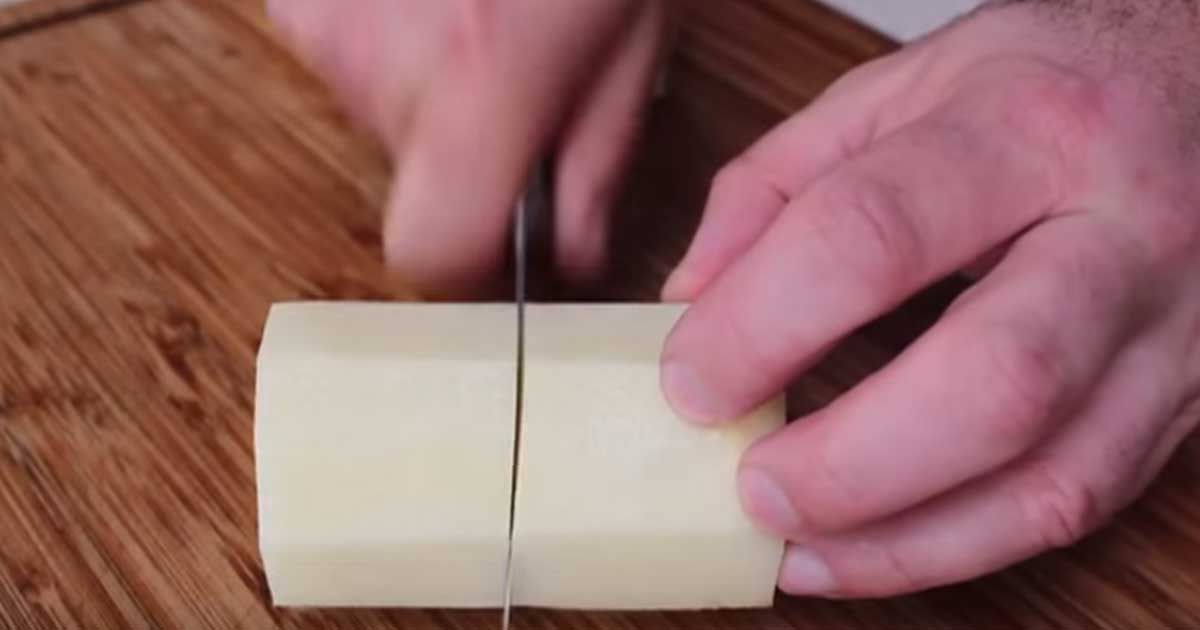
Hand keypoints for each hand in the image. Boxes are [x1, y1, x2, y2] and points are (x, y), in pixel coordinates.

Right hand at [267, 0, 672, 295]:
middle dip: (469, 160)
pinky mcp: (301, 0)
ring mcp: (328, 23)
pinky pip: (352, 61)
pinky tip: (441, 3)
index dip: (470, 261)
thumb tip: (569, 260)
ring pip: (383, 120)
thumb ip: (596, 168)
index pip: (429, 251)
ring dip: (435, 98)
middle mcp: (383, 60)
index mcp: (479, 83)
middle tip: (518, 91)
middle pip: (411, 184)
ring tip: (485, 26)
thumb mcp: (631, 50)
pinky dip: (398, 49)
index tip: (506, 238)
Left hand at [661, 1, 1199, 596]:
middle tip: (749, 487)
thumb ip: (775, 186)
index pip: (873, 235)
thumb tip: (691, 301)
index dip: (761, 323)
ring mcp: (1169, 330)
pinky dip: (961, 547)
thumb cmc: (1046, 81)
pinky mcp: (1182, 400)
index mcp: (1024, 128)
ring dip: (902, 539)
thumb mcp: (895, 90)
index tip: (689, 381)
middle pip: (992, 382)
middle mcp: (1121, 231)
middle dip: (849, 462)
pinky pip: (1077, 504)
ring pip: (1051, 476)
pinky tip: (871, 550)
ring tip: (794, 549)